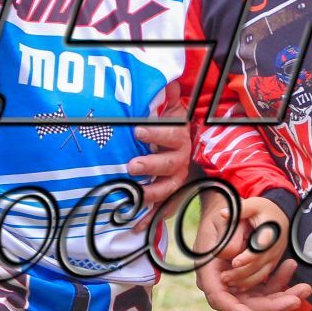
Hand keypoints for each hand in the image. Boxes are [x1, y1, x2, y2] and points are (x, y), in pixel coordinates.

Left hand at [127, 85, 189, 224]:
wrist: (178, 147)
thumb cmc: (165, 126)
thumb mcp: (166, 110)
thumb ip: (165, 98)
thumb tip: (166, 82)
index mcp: (179, 138)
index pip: (171, 133)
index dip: (156, 132)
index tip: (137, 130)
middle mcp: (179, 160)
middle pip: (170, 164)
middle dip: (151, 165)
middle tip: (132, 166)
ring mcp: (174, 180)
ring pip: (167, 189)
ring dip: (151, 194)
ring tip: (133, 195)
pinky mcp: (166, 196)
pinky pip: (160, 210)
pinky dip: (149, 220)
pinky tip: (135, 228)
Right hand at [193, 197, 310, 310]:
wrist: (227, 212)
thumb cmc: (221, 218)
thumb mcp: (222, 224)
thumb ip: (226, 240)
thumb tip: (232, 257)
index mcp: (208, 272)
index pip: (220, 298)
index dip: (235, 310)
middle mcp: (221, 284)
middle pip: (245, 305)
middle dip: (272, 306)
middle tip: (295, 300)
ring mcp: (237, 284)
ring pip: (259, 300)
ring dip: (283, 296)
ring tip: (305, 288)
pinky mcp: (250, 281)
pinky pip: (266, 288)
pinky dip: (280, 281)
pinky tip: (291, 266)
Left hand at [225, 196, 290, 290]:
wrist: (278, 218)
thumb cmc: (263, 210)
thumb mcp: (253, 204)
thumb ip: (239, 210)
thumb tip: (222, 213)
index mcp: (271, 231)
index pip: (261, 246)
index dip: (249, 256)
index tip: (235, 262)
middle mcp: (276, 247)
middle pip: (259, 264)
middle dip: (242, 272)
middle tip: (224, 277)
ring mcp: (275, 257)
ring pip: (261, 273)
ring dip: (245, 280)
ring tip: (227, 282)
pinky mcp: (272, 264)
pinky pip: (263, 276)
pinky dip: (250, 283)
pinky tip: (237, 286)